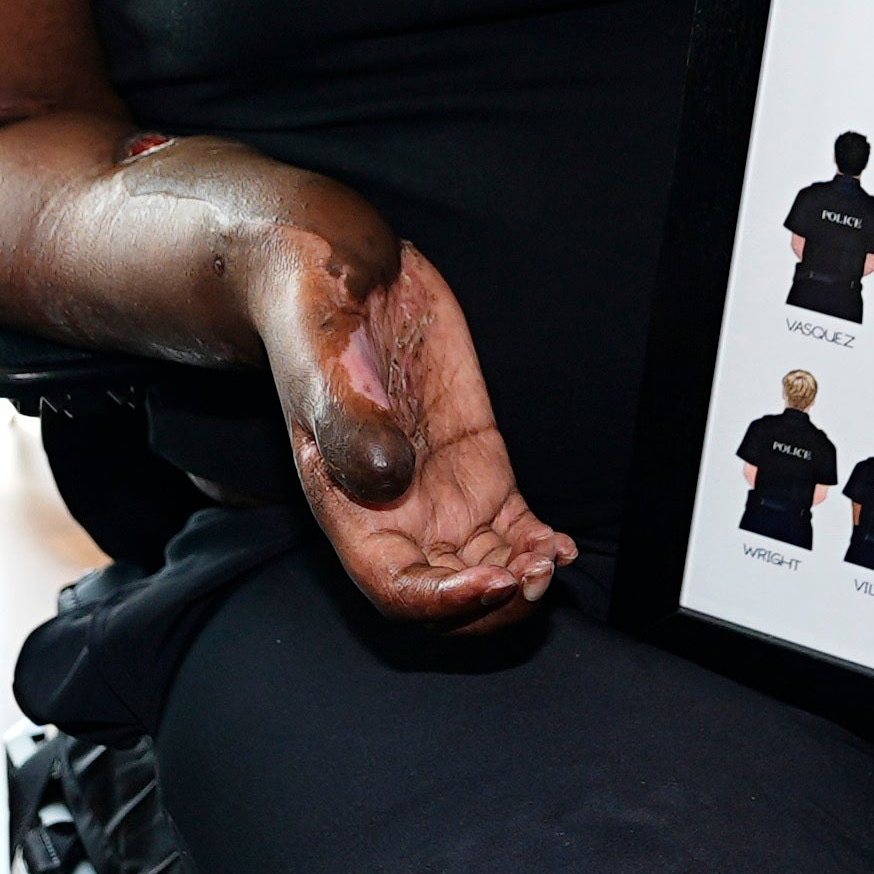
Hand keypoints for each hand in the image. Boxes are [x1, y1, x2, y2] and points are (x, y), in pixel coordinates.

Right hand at [244, 224, 572, 624]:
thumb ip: (351, 418)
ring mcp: (439, 492)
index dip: (443, 603)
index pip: (394, 586)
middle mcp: (393, 511)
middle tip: (535, 574)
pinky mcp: (477, 464)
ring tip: (552, 557)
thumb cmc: (314, 309)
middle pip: (445, 597)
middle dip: (493, 605)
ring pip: (484, 571)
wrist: (338, 268)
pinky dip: (537, 548)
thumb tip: (391, 479)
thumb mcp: (323, 353)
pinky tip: (559, 544)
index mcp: (347, 501)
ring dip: (522, 582)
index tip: (494, 581)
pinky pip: (510, 530)